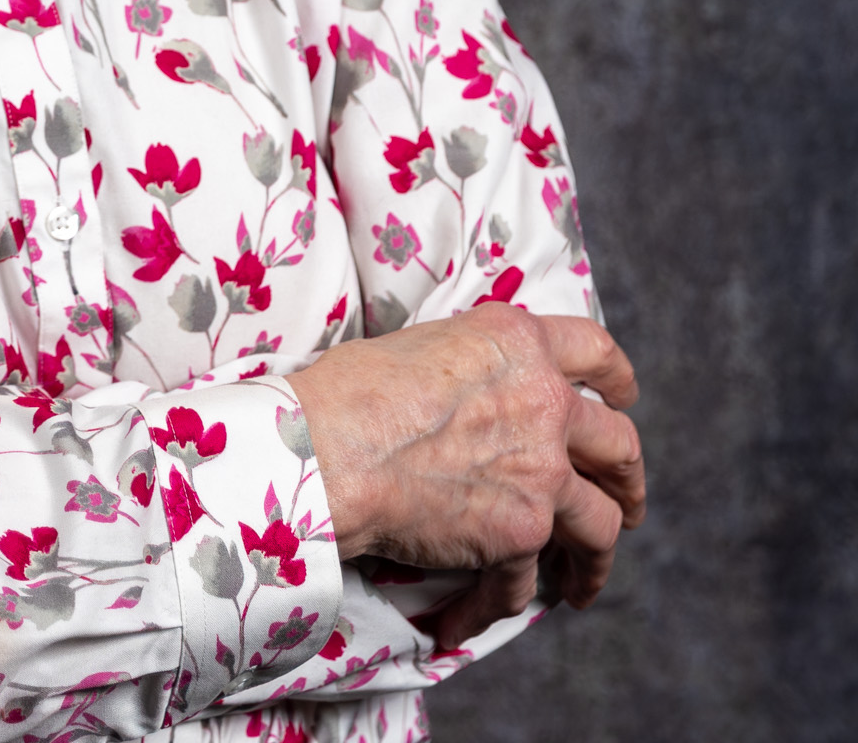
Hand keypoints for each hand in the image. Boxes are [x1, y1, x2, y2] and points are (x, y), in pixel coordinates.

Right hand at [287, 304, 645, 648]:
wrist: (333, 447)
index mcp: (519, 343)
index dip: (617, 377)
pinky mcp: (521, 532)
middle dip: (627, 478)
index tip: (623, 396)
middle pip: (620, 445)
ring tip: (582, 579)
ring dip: (596, 558)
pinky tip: (474, 616)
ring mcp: (543, 472)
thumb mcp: (425, 344)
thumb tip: (473, 396)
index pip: (594, 351)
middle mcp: (545, 403)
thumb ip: (473, 366)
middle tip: (621, 497)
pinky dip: (498, 603)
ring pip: (601, 524)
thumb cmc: (354, 388)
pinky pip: (523, 581)